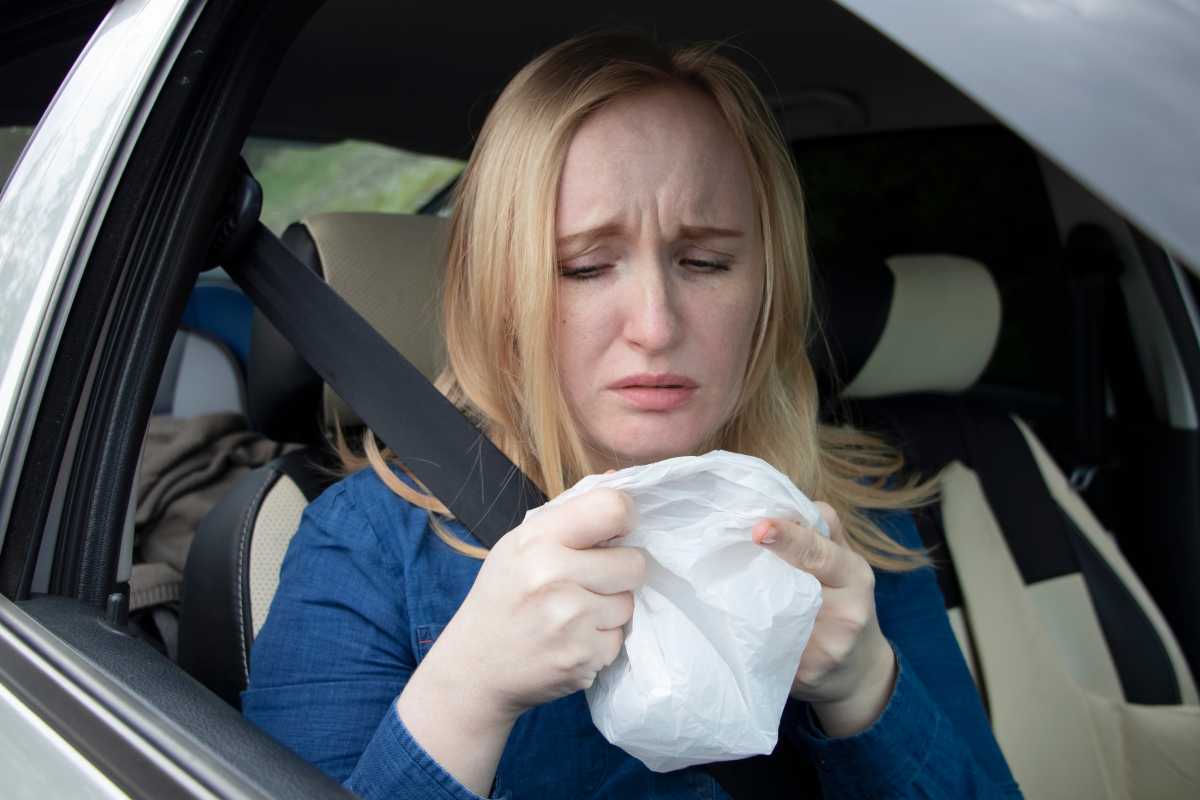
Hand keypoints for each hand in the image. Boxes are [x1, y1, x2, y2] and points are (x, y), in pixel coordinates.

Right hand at [397, 488, 645, 793]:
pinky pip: (619, 639)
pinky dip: (601, 640)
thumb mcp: (520, 544)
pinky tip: (571, 639)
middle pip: (635, 562)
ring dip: (610, 608)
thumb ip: (570, 512)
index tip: (618, 531)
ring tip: (574, 613)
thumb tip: (620, 478)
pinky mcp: (583, 658)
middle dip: (621, 571)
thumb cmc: (502, 596)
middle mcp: (553, 575)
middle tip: (592, 580)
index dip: (626, 518)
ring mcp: (570, 620)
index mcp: (537, 539)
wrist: (474, 668)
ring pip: (629, 603)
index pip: (613, 508)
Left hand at [753, 502, 896, 736]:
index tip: (758, 528)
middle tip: (733, 548)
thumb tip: (783, 501)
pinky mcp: (806, 674)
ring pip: (778, 617)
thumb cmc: (844, 603)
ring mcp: (828, 647)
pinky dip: (750, 633)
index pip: (820, 552)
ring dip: (748, 600)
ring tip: (724, 582)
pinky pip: (770, 647)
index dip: (788, 538)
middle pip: (798, 584)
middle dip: (763, 566)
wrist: (860, 673)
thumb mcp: (845, 566)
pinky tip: (732, 621)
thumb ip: (821, 532)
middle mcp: (848, 612)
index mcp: (855, 575)